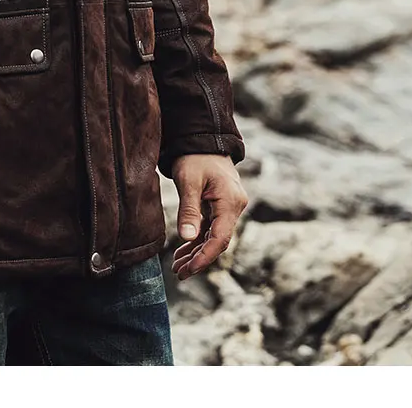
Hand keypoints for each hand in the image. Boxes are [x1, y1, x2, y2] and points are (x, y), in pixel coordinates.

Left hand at [169, 153, 247, 280]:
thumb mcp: (189, 181)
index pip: (220, 238)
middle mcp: (234, 207)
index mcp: (230, 202)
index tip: (189, 270)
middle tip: (179, 273)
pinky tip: (184, 251)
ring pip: (214, 237)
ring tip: (178, 267)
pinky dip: (198, 240)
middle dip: (199, 259)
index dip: (205, 257)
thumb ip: (189, 210)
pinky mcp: (220, 206)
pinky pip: (211, 228)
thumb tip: (187, 238)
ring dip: (197, 252)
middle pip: (218, 241)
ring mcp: (228, 207)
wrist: (203, 138)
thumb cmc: (195, 157)